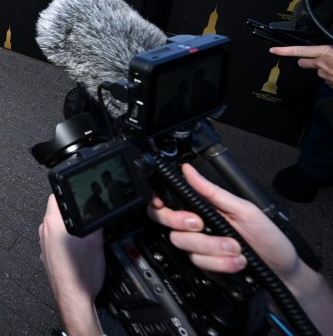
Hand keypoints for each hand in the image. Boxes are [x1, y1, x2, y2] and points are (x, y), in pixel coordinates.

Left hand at [38, 195, 105, 335]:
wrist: (73, 299)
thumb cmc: (81, 274)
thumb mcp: (96, 241)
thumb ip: (95, 221)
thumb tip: (98, 209)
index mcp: (53, 223)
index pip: (56, 195)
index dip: (70, 193)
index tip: (79, 194)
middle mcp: (44, 232)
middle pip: (57, 211)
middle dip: (72, 212)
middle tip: (87, 215)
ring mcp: (44, 244)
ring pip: (56, 226)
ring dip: (69, 227)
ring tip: (85, 235)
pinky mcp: (46, 255)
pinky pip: (55, 240)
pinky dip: (65, 240)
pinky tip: (78, 249)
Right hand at [148, 163, 332, 331]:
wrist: (283, 273)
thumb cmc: (269, 238)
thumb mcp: (245, 209)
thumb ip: (213, 191)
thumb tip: (189, 170)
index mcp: (205, 208)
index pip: (170, 202)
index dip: (159, 202)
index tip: (162, 203)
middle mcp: (199, 227)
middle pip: (168, 223)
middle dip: (183, 223)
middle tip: (202, 224)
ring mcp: (201, 248)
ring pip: (185, 244)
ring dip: (213, 247)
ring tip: (236, 248)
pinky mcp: (206, 267)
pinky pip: (200, 264)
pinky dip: (221, 263)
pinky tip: (236, 261)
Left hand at [270, 44, 332, 84]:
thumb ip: (330, 47)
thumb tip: (328, 46)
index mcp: (324, 52)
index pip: (300, 50)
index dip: (285, 50)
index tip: (273, 50)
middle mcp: (320, 64)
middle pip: (302, 62)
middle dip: (304, 60)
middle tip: (314, 58)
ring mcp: (324, 75)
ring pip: (317, 70)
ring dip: (323, 68)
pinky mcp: (329, 84)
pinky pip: (326, 78)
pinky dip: (330, 75)